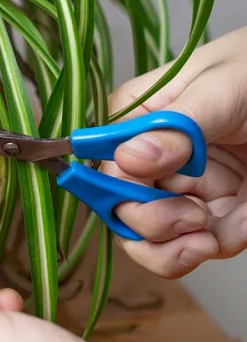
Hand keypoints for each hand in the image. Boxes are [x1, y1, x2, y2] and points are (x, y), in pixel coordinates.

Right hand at [108, 27, 246, 277]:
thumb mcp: (216, 91)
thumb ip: (175, 127)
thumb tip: (128, 158)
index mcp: (136, 121)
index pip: (108, 167)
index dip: (122, 191)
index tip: (151, 195)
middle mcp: (151, 160)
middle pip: (124, 212)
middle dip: (154, 226)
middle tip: (193, 218)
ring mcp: (183, 188)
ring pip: (154, 242)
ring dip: (179, 250)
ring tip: (211, 240)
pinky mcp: (215, 209)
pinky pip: (203, 243)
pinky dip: (222, 241)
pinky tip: (244, 220)